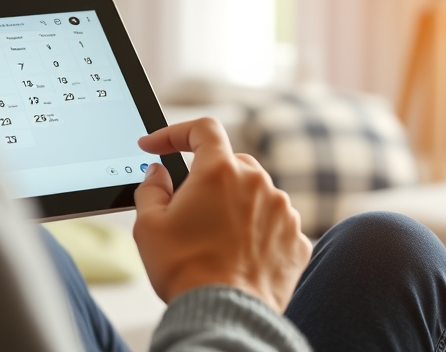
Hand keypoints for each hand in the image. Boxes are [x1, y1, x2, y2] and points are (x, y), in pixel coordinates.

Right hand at [133, 118, 312, 312]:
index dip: (176, 132)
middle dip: (207, 175)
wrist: (225, 315)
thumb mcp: (149, 226)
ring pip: (255, 192)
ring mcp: (283, 210)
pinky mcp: (297, 238)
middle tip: (187, 204)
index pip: (202, 129)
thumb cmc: (184, 269)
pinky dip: (256, 230)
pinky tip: (238, 254)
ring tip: (215, 238)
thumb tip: (158, 174)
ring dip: (235, 204)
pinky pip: (274, 222)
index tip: (156, 147)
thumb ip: (150, 188)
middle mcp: (257, 182)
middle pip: (231, 161)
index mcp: (219, 170)